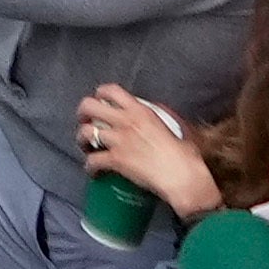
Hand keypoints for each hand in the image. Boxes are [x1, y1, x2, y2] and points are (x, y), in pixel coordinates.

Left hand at [78, 83, 230, 226]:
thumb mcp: (177, 126)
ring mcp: (118, 140)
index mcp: (140, 111)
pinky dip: (89, 167)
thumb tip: (154, 110)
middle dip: (82, 113)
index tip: (99, 101)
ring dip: (82, 140)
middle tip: (86, 123)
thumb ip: (162, 115)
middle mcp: (125, 121)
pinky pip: (92, 161)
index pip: (111, 90)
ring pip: (86, 132)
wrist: (184, 178)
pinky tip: (93, 172)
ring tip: (87, 147)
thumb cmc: (186, 155)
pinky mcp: (116, 160)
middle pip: (89, 106)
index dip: (100, 94)